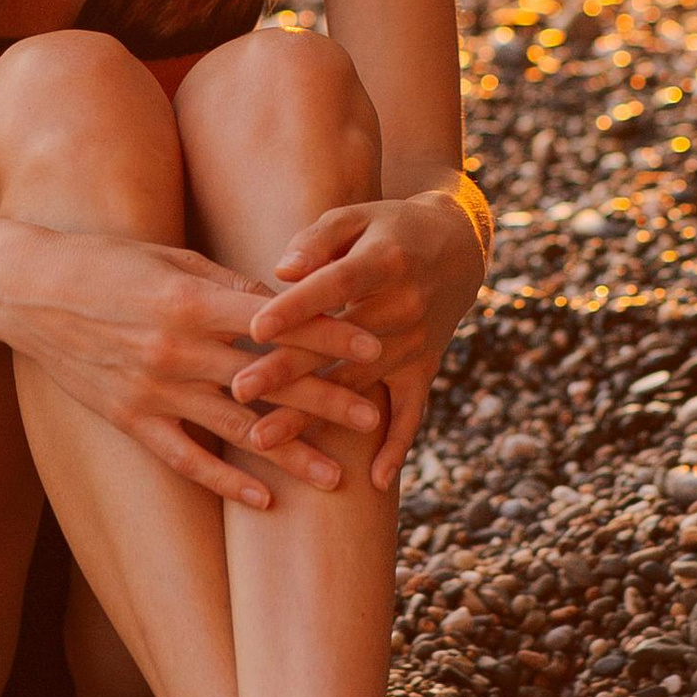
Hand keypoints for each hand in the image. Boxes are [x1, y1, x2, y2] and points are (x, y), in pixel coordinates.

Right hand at [0, 228, 388, 508]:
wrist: (27, 291)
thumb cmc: (104, 262)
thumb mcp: (171, 259)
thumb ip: (227, 286)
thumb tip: (282, 304)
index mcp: (193, 300)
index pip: (279, 322)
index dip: (331, 335)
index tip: (375, 345)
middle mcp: (177, 349)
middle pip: (268, 381)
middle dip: (326, 400)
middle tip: (373, 418)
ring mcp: (152, 389)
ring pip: (235, 429)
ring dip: (288, 453)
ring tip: (334, 477)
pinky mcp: (128, 418)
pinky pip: (184, 456)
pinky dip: (223, 481)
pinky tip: (260, 501)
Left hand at [229, 190, 486, 490]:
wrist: (457, 247)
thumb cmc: (388, 227)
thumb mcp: (356, 216)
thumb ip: (317, 239)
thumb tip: (280, 272)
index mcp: (383, 261)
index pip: (334, 286)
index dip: (297, 307)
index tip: (257, 327)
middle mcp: (403, 306)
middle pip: (338, 345)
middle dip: (287, 370)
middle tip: (239, 391)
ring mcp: (415, 342)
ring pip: (357, 385)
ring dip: (312, 416)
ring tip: (262, 440)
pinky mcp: (425, 367)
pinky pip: (412, 412)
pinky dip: (398, 446)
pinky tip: (373, 481)